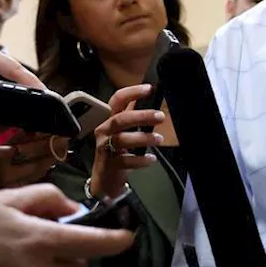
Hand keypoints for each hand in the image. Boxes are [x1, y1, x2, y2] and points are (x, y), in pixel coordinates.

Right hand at [0, 126, 65, 198]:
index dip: (48, 134)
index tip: (56, 125)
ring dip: (49, 158)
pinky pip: (33, 181)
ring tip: (55, 146)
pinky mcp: (13, 198)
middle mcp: (11, 176)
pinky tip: (41, 162)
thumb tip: (11, 115)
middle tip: (62, 135)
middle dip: (53, 146)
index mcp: (0, 159)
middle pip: (43, 159)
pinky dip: (40, 169)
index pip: (34, 144)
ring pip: (41, 172)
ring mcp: (13, 189)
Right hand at [89, 84, 164, 199]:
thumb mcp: (123, 131)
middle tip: (160, 116)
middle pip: (120, 119)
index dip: (132, 92)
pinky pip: (126, 160)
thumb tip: (152, 103)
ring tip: (159, 139)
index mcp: (109, 119)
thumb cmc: (116, 151)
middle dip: (141, 116)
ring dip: (143, 138)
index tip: (149, 88)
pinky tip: (151, 159)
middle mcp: (104, 131)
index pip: (117, 100)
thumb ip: (134, 118)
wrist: (104, 178)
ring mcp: (105, 148)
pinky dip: (140, 160)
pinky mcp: (110, 164)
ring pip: (122, 139)